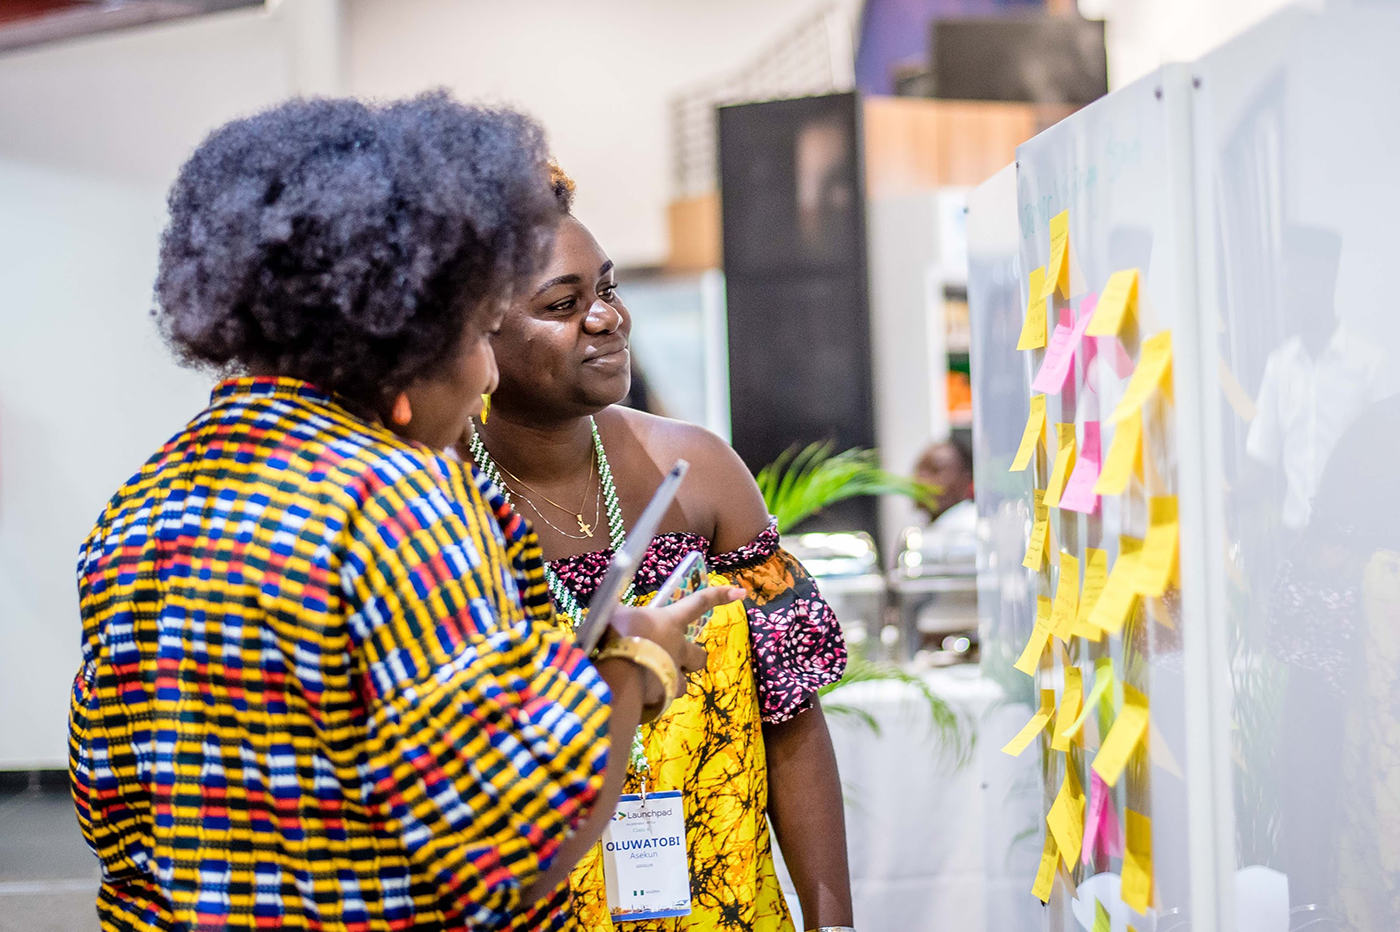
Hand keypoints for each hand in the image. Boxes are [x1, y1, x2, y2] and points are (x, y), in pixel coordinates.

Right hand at [610, 586, 742, 703]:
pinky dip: (652, 698)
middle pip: (700, 656)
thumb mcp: (612, 614)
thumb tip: (612, 608)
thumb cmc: (618, 636)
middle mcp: (678, 648)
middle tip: (678, 660)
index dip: (720, 596)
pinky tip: (635, 695)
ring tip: (649, 680)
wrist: (617, 674)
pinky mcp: (663, 699)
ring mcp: (673, 675)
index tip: (741, 592)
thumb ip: (618, 613)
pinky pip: (662, 700)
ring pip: (682, 683)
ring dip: (671, 682)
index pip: (699, 603)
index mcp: (670, 622)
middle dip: (694, 659)